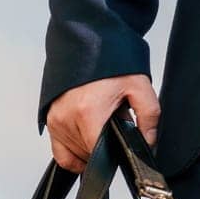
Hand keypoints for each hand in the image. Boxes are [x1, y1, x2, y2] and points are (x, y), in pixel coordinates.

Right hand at [45, 73, 159, 172]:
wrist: (91, 44)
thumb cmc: (112, 63)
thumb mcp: (139, 86)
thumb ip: (149, 117)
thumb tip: (147, 143)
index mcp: (88, 112)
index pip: (97, 153)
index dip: (113, 153)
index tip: (121, 143)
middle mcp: (66, 118)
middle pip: (87, 154)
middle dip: (105, 145)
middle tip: (114, 123)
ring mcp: (55, 120)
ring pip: (74, 154)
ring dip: (89, 147)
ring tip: (101, 121)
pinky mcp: (50, 120)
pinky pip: (60, 152)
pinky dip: (73, 153)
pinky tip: (87, 145)